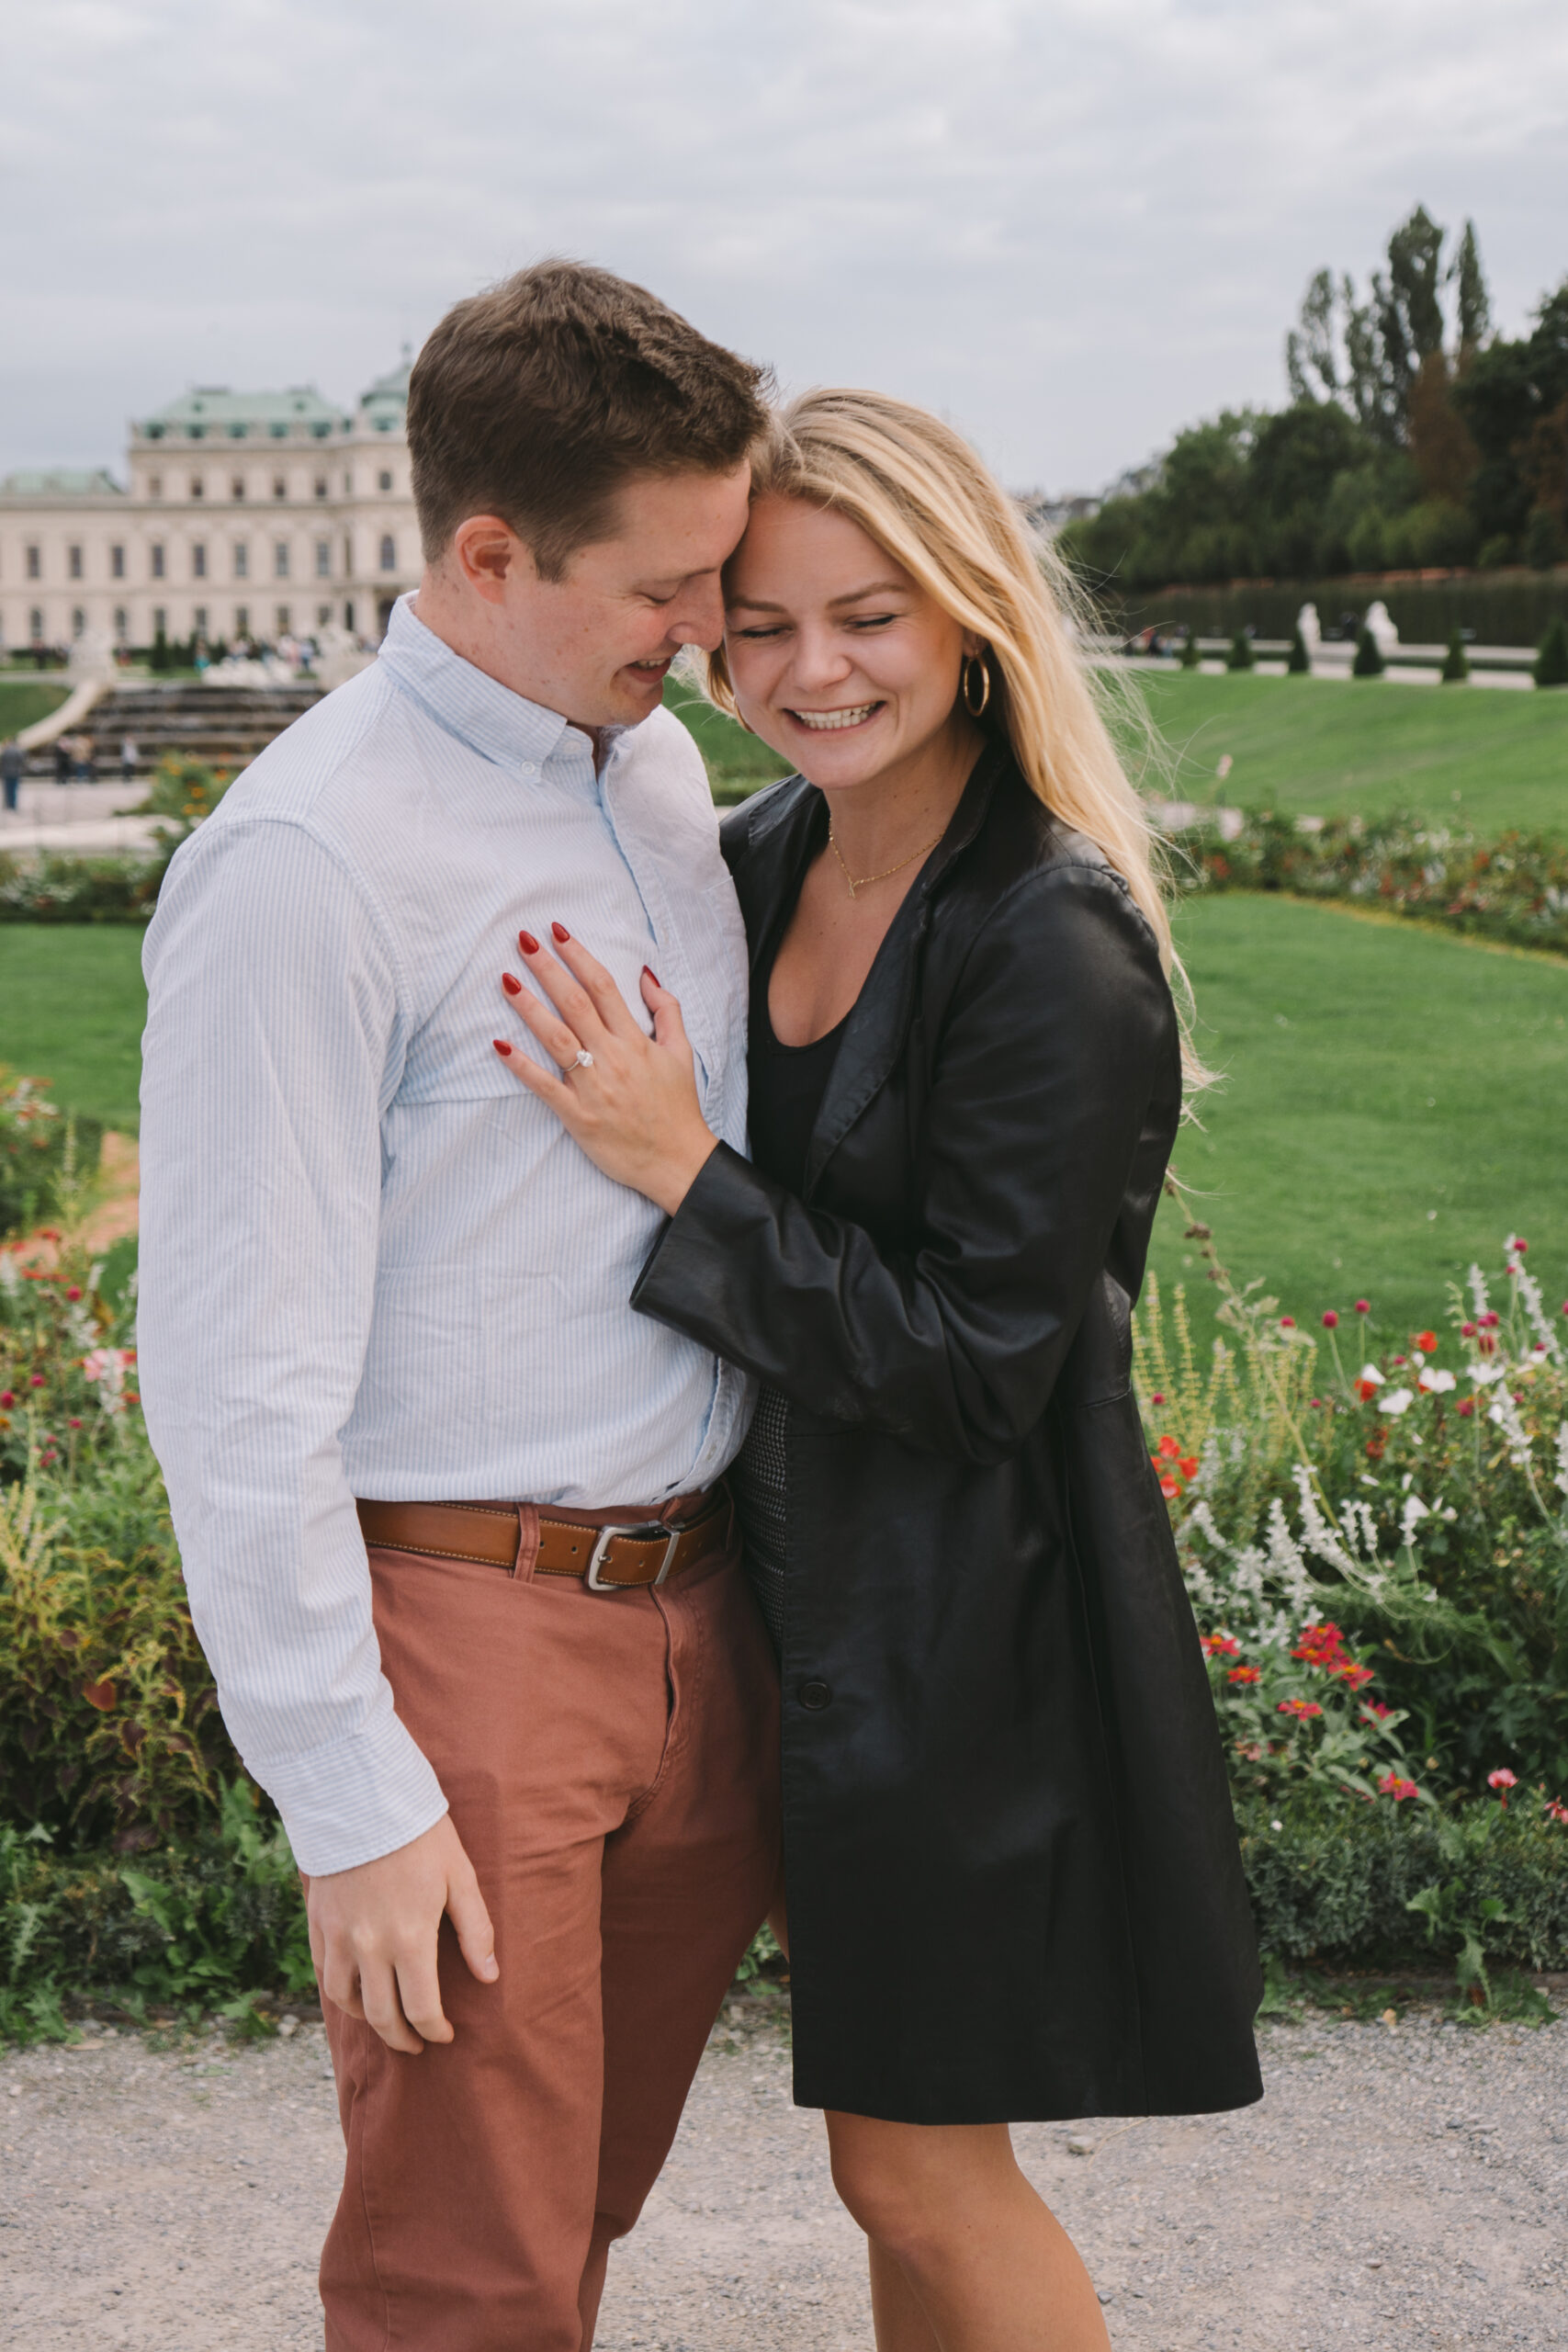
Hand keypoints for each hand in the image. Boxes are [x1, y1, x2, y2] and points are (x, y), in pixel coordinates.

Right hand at [304, 1813, 496, 2054]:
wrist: (362, 1797)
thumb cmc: (421, 1835)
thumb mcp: (460, 1876)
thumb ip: (476, 1930)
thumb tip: (490, 1976)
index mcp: (411, 1939)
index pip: (421, 2009)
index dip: (434, 2031)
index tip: (445, 2035)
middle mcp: (370, 1947)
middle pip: (383, 2016)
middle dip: (402, 2038)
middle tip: (417, 2045)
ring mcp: (340, 1937)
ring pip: (346, 2002)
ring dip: (369, 2020)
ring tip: (386, 2021)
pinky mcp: (319, 1923)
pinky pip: (324, 1974)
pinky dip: (339, 1992)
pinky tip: (355, 1991)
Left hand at [494, 926, 718, 1216]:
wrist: (677, 1161)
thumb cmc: (677, 1107)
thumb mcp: (682, 1053)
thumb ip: (667, 1011)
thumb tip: (646, 974)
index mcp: (635, 1041)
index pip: (604, 987)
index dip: (579, 956)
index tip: (558, 933)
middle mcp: (613, 1058)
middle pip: (575, 1004)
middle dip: (547, 969)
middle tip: (523, 940)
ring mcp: (593, 1087)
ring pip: (556, 1038)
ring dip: (529, 1007)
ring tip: (506, 980)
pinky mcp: (578, 1116)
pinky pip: (544, 1086)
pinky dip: (521, 1066)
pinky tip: (498, 1045)